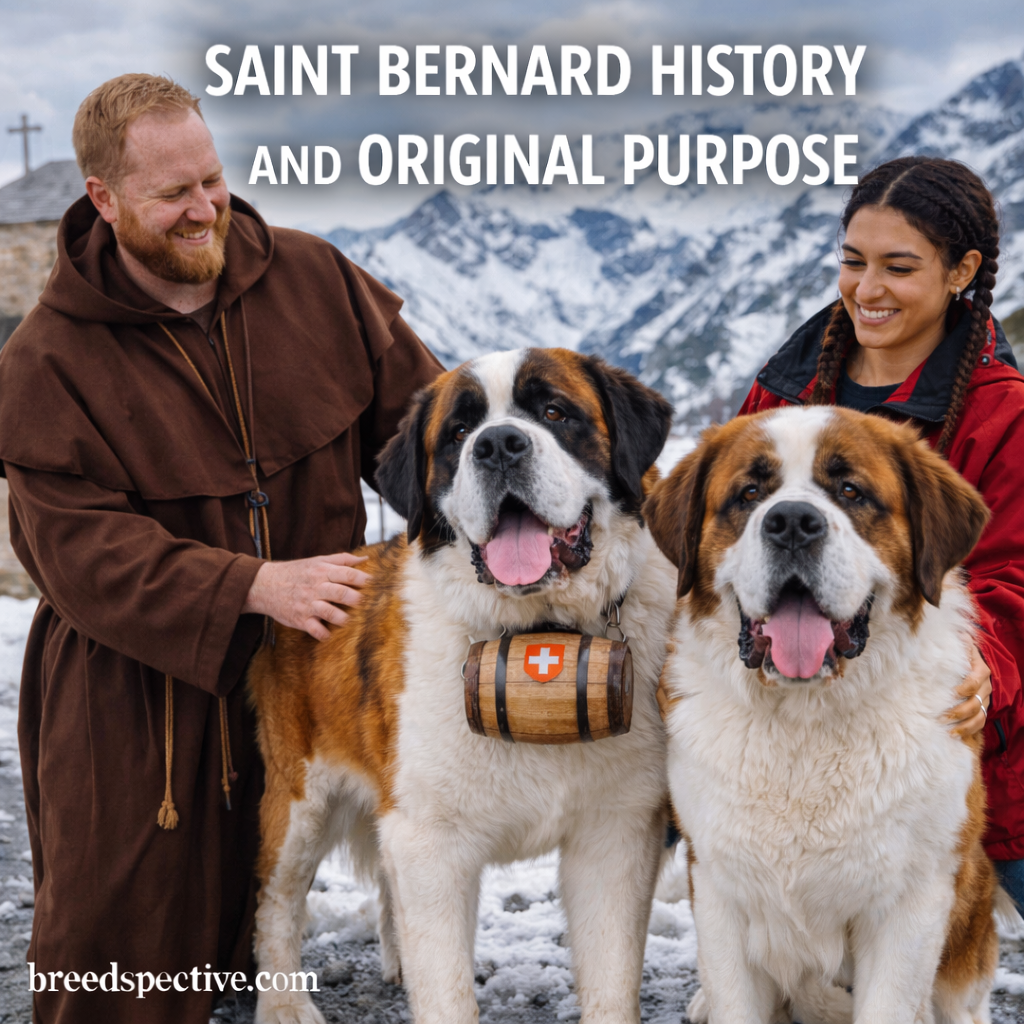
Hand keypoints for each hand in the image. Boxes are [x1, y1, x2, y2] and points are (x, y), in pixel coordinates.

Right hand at [242, 553, 369, 640]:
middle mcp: (316, 587)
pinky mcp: (299, 619)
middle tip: (366, 604)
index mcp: (322, 572)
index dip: (363, 579)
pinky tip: (329, 634)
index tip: (375, 585)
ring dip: (342, 618)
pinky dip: (323, 634)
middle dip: (356, 599)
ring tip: (349, 620)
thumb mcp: (317, 561)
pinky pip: (314, 629)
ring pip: (329, 612)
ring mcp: (308, 604)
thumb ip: (342, 560)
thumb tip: (365, 559)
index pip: (346, 574)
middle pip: (340, 593)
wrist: (264, 584)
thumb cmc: (296, 572)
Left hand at [944, 640, 991, 737]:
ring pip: (979, 716)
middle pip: (975, 703)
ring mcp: (985, 700)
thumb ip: (957, 642)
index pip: (974, 682)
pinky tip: (956, 735)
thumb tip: (951, 632)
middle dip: (959, 712)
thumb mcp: (962, 645)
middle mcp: (986, 687)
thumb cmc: (963, 653)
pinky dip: (969, 731)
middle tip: (941, 717)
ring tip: (950, 732)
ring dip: (964, 726)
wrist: (978, 661)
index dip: (964, 688)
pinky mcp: (982, 708)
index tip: (950, 693)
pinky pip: (980, 723)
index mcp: (981, 671)